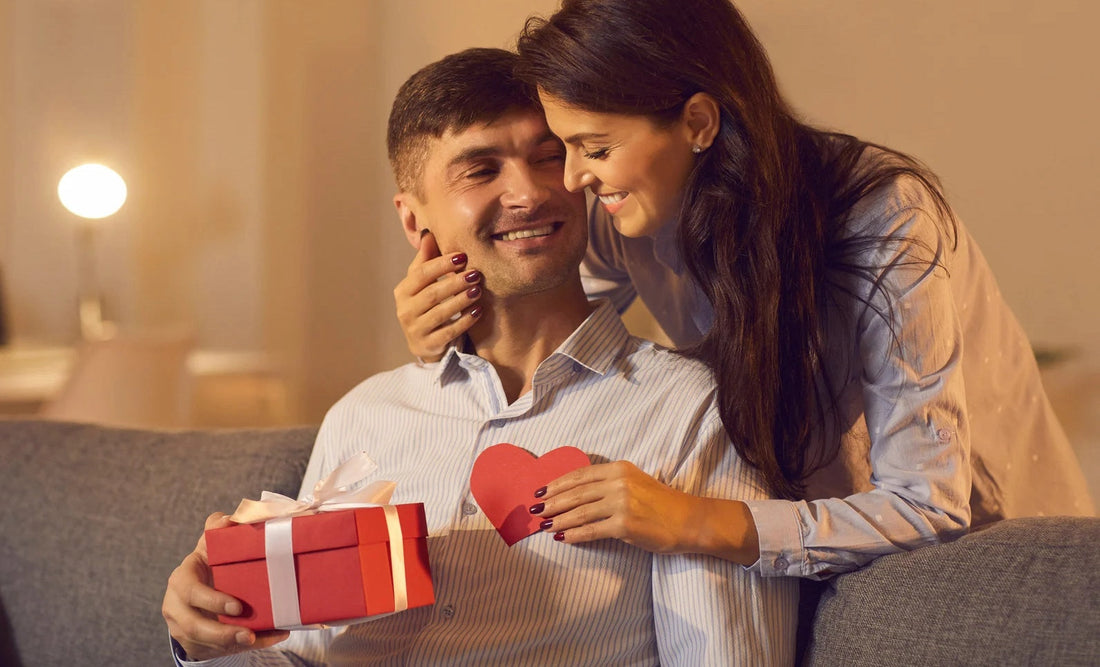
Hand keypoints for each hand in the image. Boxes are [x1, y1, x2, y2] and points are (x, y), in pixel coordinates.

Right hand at [162, 513, 289, 660]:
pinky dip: (247, 646)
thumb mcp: (210, 547)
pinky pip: (219, 651)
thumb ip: (217, 531)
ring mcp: (182, 628)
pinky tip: (271, 638)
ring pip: (204, 642)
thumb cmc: (210, 564)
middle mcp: (177, 606)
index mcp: (182, 579)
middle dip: (221, 631)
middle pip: (193, 625)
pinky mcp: (195, 644)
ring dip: (232, 643)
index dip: (212, 600)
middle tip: (248, 632)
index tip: (238, 606)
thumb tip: (229, 518)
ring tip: (255, 639)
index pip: (191, 591)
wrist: (199, 591)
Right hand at [394, 230, 482, 361]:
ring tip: (478, 290)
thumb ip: (426, 259)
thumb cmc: (426, 303)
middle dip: (454, 282)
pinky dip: (465, 321)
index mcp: (403, 291)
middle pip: (432, 294)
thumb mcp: (423, 282)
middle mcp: (404, 310)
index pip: (421, 274)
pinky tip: (478, 311)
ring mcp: (415, 329)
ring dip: (461, 300)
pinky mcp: (428, 345)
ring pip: (440, 313)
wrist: (423, 341)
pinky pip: (449, 332)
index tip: (463, 256)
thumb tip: (428, 232)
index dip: (442, 264)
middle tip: (475, 274)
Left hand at [532, 461, 760, 564]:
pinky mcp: (624, 525)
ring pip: (580, 512)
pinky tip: (563, 538)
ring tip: (545, 526)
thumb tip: (576, 494)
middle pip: (576, 493)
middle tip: (536, 510)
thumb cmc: (662, 504)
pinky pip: (591, 530)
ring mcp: (621, 504)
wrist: (689, 520)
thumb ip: (609, 484)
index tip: (541, 491)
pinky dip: (574, 535)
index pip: (580, 475)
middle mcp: (619, 483)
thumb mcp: (635, 482)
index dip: (558, 484)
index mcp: (619, 469)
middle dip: (552, 502)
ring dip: (558, 520)